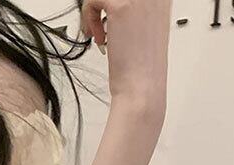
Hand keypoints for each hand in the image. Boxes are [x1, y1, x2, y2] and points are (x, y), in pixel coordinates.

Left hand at [81, 0, 171, 118]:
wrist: (142, 86)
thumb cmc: (141, 66)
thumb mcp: (145, 28)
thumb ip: (136, 12)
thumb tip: (117, 10)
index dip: (114, 7)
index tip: (109, 19)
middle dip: (104, 7)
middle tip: (101, 26)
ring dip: (95, 12)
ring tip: (97, 32)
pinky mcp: (121, 7)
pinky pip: (93, 0)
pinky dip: (88, 16)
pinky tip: (96, 36)